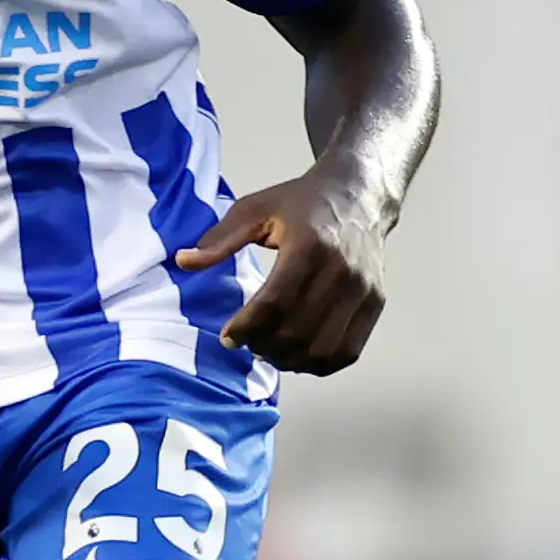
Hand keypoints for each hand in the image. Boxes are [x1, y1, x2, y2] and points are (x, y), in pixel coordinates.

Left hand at [175, 166, 388, 372]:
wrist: (360, 195)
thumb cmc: (304, 202)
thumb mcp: (256, 209)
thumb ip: (220, 239)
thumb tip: (183, 261)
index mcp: (310, 245)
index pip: (275, 303)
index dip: (247, 328)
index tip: (228, 337)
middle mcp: (342, 271)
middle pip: (297, 331)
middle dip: (264, 346)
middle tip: (247, 343)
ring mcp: (363, 290)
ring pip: (322, 349)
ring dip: (290, 360)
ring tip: (270, 351)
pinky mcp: (376, 303)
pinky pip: (347, 351)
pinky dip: (320, 363)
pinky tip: (298, 354)